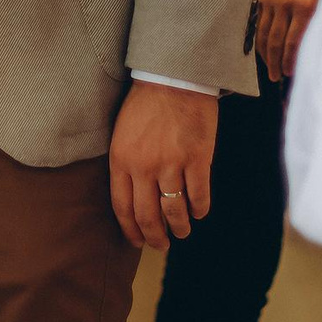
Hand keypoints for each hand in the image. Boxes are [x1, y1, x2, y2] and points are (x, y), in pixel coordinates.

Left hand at [108, 80, 216, 248]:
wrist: (174, 77)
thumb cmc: (146, 104)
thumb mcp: (121, 133)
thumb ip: (124, 164)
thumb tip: (130, 196)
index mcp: (121, 160)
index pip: (122, 207)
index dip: (130, 230)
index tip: (137, 242)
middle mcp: (144, 167)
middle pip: (148, 216)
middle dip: (155, 237)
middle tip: (161, 245)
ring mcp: (172, 165)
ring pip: (175, 212)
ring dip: (179, 228)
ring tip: (182, 232)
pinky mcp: (198, 160)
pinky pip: (199, 196)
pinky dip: (200, 209)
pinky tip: (199, 212)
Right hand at [255, 0, 321, 83]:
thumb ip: (318, 29)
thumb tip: (312, 58)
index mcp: (305, 6)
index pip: (293, 41)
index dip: (290, 60)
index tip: (290, 73)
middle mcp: (286, 3)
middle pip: (276, 40)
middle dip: (275, 62)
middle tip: (276, 77)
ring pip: (264, 34)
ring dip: (265, 55)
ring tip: (269, 69)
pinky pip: (258, 23)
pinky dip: (260, 39)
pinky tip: (263, 51)